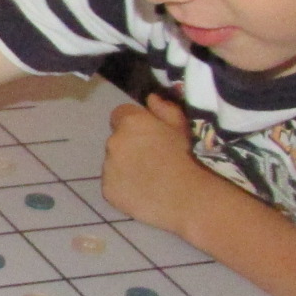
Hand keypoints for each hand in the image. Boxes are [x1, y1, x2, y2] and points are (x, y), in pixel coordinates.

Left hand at [100, 94, 219, 237]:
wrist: (187, 197)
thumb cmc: (188, 157)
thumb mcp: (182, 126)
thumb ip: (164, 108)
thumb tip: (150, 98)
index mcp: (130, 122)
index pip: (120, 115)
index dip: (134, 125)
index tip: (148, 136)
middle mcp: (113, 141)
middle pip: (117, 140)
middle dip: (129, 146)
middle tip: (152, 160)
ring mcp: (108, 167)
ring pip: (114, 163)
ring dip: (125, 167)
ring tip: (149, 179)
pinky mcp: (107, 190)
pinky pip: (113, 185)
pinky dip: (124, 187)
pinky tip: (143, 193)